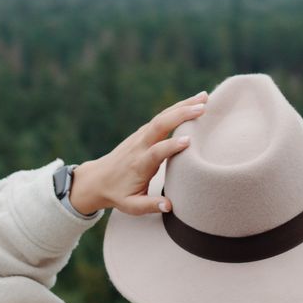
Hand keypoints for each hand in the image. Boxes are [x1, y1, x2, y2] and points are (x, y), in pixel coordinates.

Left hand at [71, 91, 208, 216]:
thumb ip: (149, 205)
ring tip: (204, 97)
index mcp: (139, 165)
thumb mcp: (130, 205)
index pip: (155, 152)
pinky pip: (161, 117)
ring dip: (183, 106)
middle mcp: (139, 146)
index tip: (188, 141)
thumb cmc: (117, 194)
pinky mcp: (143, 131)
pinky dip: (178, 108)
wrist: (97, 179)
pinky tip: (193, 102)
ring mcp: (140, 136)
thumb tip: (169, 205)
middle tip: (203, 108)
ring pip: (162, 116)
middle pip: (159, 125)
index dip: (170, 146)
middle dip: (181, 115)